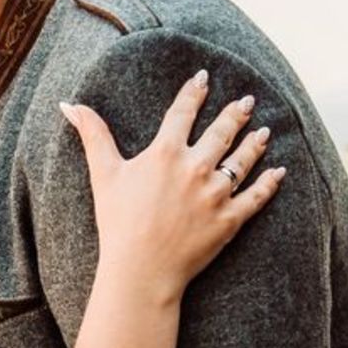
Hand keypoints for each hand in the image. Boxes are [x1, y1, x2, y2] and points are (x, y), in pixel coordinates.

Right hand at [61, 72, 284, 297]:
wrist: (141, 270)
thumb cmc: (118, 222)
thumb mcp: (102, 174)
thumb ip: (92, 134)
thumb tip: (68, 104)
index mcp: (165, 153)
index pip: (183, 112)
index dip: (194, 92)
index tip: (204, 77)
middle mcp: (196, 167)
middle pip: (221, 132)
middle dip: (235, 113)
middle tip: (247, 101)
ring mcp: (216, 193)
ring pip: (242, 160)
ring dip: (255, 143)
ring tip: (264, 131)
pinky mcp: (230, 219)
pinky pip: (256, 196)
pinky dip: (270, 183)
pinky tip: (279, 171)